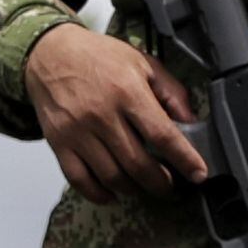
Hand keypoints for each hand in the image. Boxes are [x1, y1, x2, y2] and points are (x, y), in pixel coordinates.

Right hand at [24, 23, 208, 203]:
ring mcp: (77, 131)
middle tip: (169, 185)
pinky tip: (112, 194)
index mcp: (127, 91)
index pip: (162, 134)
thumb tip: (190, 123)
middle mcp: (102, 114)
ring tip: (143, 186)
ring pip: (111, 176)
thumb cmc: (98, 57)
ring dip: (133, 189)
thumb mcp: (142, 62)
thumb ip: (170, 92)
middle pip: (138, 163)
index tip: (198, 174)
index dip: (184, 159)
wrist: (50, 53)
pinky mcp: (58, 142)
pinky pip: (79, 179)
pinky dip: (98, 194)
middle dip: (160, 182)